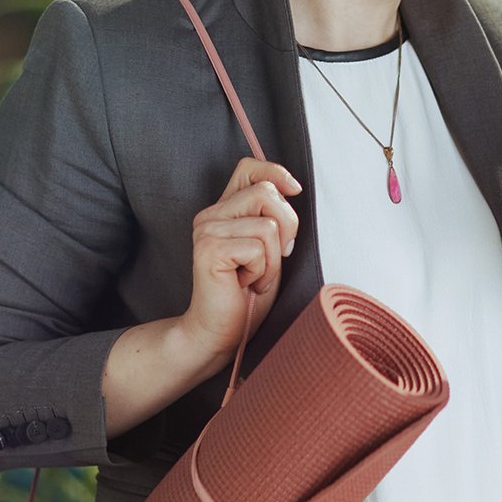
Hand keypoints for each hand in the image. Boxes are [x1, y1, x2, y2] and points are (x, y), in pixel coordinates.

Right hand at [178, 158, 302, 362]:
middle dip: (288, 227)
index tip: (294, 191)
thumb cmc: (248, 294)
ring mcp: (207, 230)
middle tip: (277, 259)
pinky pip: (258, 247)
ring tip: (256, 277)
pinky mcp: (209, 249)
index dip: (276, 172)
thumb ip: (273, 217)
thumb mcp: (269, 249)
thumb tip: (291, 189)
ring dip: (273, 259)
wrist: (220, 333)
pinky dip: (263, 271)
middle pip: (267, 193)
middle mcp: (211, 215)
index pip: (249, 168)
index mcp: (224, 210)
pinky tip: (246, 285)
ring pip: (268, 224)